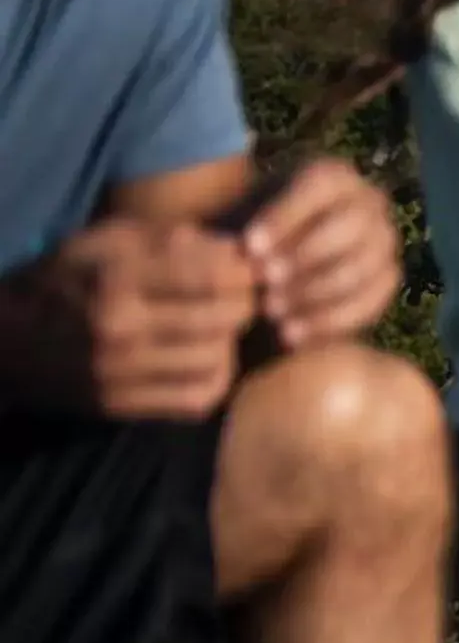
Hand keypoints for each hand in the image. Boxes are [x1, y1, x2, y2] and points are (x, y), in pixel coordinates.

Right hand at [0, 218, 257, 418]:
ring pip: (217, 361)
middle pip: (222, 319)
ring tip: (223, 330)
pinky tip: (209, 363)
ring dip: (231, 344)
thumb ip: (169, 238)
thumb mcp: (104, 242)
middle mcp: (119, 326)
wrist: (9, 340)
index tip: (251, 270)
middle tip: (244, 299)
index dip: (244, 273)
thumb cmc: (67, 280)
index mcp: (116, 277)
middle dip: (245, 305)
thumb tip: (233, 249)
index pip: (210, 276)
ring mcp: (119, 371)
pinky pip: (196, 400)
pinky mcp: (120, 404)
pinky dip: (215, 381)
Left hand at [239, 159, 402, 349]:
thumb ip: (230, 229)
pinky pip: (368, 303)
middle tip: (264, 282)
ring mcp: (384, 243)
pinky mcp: (388, 281)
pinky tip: (290, 335)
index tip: (249, 248)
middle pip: (347, 227)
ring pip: (358, 268)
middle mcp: (369, 202)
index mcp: (333, 176)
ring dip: (312, 293)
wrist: (273, 275)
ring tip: (270, 312)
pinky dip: (327, 321)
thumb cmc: (251, 242)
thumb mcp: (235, 224)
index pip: (319, 186)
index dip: (286, 216)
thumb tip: (227, 248)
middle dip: (303, 257)